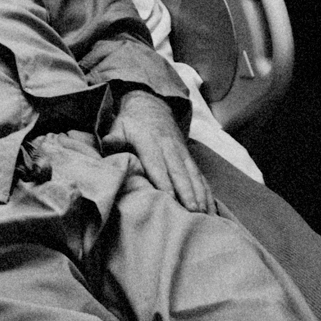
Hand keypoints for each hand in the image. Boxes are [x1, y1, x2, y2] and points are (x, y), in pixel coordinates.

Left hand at [100, 88, 212, 212]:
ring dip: (200, 195)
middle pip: (179, 172)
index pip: (156, 163)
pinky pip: (200, 176)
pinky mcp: (188, 157)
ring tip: (206, 215)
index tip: (169, 197)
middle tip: (193, 211)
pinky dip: (207, 192)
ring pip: (193, 175)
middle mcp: (169, 147)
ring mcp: (181, 152)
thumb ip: (114, 137)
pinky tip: (212, 209)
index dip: (163, 180)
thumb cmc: (131, 122)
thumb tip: (107, 143)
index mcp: (149, 141)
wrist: (151, 106)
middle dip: (187, 192)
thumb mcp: (119, 125)